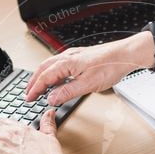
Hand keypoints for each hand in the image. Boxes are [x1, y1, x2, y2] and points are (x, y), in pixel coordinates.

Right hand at [25, 32, 152, 104]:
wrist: (126, 55)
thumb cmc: (111, 66)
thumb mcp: (88, 84)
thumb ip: (68, 92)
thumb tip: (52, 98)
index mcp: (67, 62)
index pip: (44, 77)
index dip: (35, 89)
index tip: (28, 98)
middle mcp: (68, 56)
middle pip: (43, 68)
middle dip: (34, 81)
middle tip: (28, 93)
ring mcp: (74, 55)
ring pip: (50, 65)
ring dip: (42, 76)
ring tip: (38, 87)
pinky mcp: (80, 57)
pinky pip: (60, 64)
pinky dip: (52, 72)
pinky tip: (57, 78)